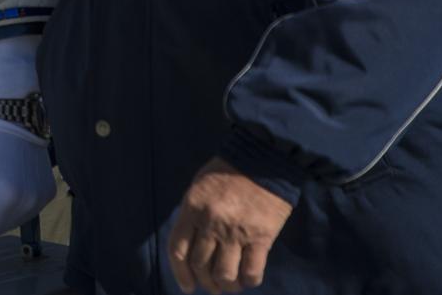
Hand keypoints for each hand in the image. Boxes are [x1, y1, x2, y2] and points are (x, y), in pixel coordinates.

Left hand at [0, 112, 55, 238]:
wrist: (10, 117)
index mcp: (4, 198)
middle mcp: (28, 202)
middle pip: (0, 228)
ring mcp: (41, 197)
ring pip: (15, 219)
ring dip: (4, 207)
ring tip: (0, 178)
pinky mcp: (50, 191)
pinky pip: (28, 208)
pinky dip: (19, 199)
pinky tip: (15, 177)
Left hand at [168, 158, 292, 293]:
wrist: (263, 159)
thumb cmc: (228, 171)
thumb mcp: (199, 186)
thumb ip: (193, 214)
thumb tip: (190, 245)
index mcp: (192, 207)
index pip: (178, 249)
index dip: (180, 273)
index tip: (187, 286)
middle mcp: (210, 222)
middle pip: (201, 265)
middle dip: (205, 282)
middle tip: (212, 286)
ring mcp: (235, 231)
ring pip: (225, 275)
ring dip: (226, 286)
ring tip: (230, 285)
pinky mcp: (261, 238)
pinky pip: (252, 272)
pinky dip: (248, 281)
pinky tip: (247, 278)